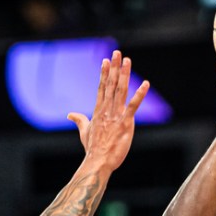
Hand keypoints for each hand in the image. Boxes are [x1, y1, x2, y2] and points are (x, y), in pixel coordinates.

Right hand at [68, 49, 149, 170]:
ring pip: (120, 90)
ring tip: (127, 60)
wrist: (98, 162)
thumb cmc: (92, 149)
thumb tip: (70, 114)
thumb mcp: (84, 132)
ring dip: (124, 74)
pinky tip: (145, 84)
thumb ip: (79, 120)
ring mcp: (116, 115)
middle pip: (111, 84)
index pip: (102, 88)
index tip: (106, 61)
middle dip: (114, 68)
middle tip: (117, 53)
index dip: (104, 73)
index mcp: (98, 111)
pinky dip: (139, 95)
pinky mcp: (125, 123)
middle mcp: (106, 110)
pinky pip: (133, 106)